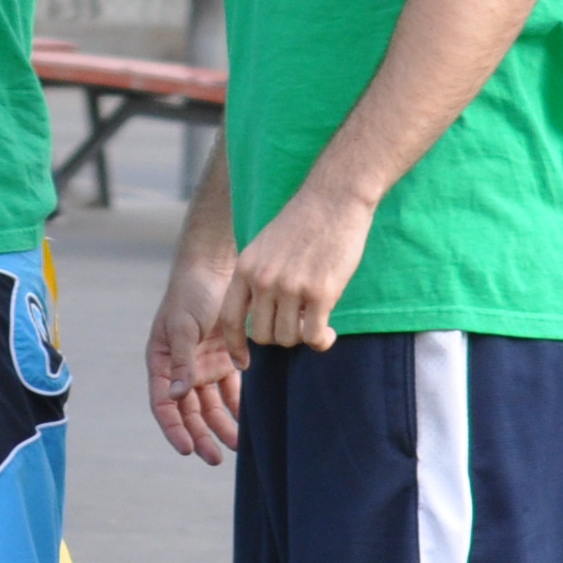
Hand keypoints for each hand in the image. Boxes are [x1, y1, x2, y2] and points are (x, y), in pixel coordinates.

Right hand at [148, 252, 245, 463]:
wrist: (215, 269)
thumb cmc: (190, 294)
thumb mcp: (182, 326)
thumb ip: (181, 362)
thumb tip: (176, 396)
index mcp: (162, 362)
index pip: (164, 403)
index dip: (174, 428)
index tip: (187, 449)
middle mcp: (181, 369)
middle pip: (189, 411)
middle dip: (200, 435)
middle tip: (214, 458)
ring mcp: (204, 366)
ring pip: (212, 406)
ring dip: (222, 426)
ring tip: (239, 446)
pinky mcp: (226, 361)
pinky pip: (232, 392)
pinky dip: (239, 407)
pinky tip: (251, 422)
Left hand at [214, 179, 376, 354]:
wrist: (332, 200)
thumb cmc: (301, 225)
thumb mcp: (265, 249)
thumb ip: (258, 279)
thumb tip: (261, 318)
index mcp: (245, 269)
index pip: (230, 319)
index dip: (236, 345)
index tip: (244, 362)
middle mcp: (262, 280)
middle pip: (263, 335)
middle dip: (279, 337)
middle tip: (297, 326)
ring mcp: (290, 287)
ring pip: (288, 338)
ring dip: (302, 337)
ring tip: (314, 323)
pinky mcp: (320, 292)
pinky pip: (314, 336)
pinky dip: (321, 340)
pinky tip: (329, 332)